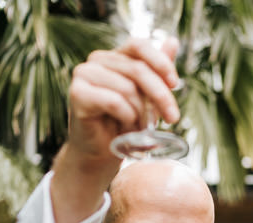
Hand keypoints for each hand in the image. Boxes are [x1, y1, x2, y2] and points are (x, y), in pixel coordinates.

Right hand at [67, 38, 180, 164]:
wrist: (100, 152)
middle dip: (160, 96)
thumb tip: (173, 41)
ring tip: (139, 127)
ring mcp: (84, 74)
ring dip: (141, 113)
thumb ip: (157, 70)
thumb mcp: (147, 96)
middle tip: (173, 118)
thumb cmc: (124, 123)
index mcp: (115, 56)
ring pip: (128, 89)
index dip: (160, 62)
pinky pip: (115, 102)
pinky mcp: (77, 93)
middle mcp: (97, 60)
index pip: (139, 45)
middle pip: (138, 69)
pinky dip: (127, 118)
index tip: (175, 84)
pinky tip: (125, 128)